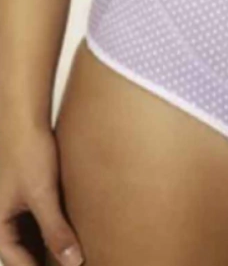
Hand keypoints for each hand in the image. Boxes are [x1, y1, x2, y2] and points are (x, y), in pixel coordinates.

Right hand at [0, 120, 83, 265]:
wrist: (24, 120)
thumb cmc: (27, 154)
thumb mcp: (42, 195)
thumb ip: (55, 229)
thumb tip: (71, 262)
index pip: (18, 263)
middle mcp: (1, 220)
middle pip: (24, 253)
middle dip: (47, 260)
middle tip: (75, 262)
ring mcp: (13, 208)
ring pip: (32, 237)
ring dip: (51, 244)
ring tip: (77, 251)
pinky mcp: (26, 196)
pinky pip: (38, 221)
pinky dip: (53, 228)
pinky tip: (74, 230)